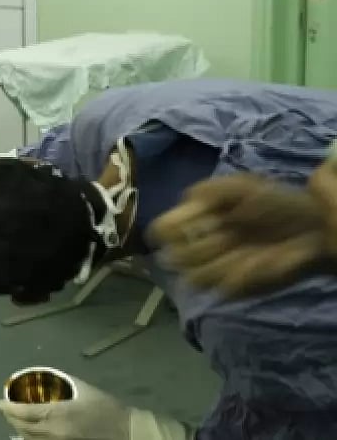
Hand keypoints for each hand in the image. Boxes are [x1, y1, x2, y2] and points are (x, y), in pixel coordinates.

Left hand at [0, 375, 129, 439]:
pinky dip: (31, 439)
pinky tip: (30, 433)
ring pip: (30, 439)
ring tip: (15, 420)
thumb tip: (44, 376)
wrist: (127, 432)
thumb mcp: (83, 388)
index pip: (23, 413)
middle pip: (23, 428)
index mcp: (57, 414)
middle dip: (11, 418)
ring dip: (19, 430)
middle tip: (6, 410)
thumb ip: (62, 382)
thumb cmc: (106, 407)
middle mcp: (54, 432)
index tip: (1, 403)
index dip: (8, 408)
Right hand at [151, 172, 336, 296]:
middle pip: (175, 257)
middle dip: (197, 246)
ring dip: (215, 263)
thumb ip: (207, 190)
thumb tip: (184, 202)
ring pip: (194, 277)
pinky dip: (238, 275)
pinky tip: (255, 261)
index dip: (170, 228)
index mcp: (196, 220)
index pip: (162, 231)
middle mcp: (201, 246)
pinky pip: (224, 287)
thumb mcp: (238, 186)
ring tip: (241, 250)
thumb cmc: (275, 202)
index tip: (190, 221)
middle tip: (224, 233)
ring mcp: (217, 269)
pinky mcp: (237, 287)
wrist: (313, 224)